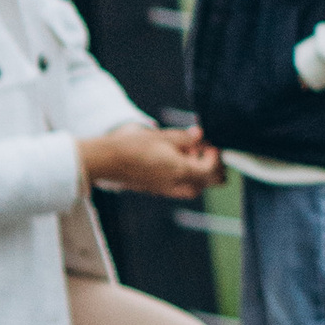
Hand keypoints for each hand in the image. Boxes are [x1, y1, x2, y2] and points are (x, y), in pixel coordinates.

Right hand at [79, 122, 217, 198]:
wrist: (109, 161)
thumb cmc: (134, 147)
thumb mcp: (163, 136)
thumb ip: (185, 137)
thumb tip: (200, 134)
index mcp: (181, 171)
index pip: (211, 171)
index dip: (215, 157)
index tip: (209, 145)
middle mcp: (176, 184)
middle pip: (206, 183)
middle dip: (212, 168)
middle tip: (205, 151)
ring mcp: (166, 190)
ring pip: (194, 188)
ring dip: (199, 174)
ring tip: (190, 155)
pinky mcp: (158, 190)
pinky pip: (181, 188)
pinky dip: (186, 178)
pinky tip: (177, 162)